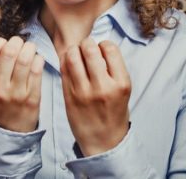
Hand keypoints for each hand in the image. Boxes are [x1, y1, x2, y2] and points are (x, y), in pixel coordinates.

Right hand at [0, 36, 44, 131]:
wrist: (8, 130)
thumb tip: (5, 40)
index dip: (1, 41)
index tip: (6, 44)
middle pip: (10, 51)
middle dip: (18, 42)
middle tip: (21, 44)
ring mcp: (15, 93)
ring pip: (25, 58)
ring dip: (30, 48)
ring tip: (31, 50)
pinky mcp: (31, 98)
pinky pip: (37, 69)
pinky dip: (39, 59)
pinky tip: (37, 60)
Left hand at [60, 37, 130, 155]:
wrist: (104, 141)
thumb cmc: (114, 112)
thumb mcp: (123, 89)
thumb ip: (113, 68)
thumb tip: (98, 45)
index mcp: (121, 83)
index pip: (110, 48)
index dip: (103, 44)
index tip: (101, 49)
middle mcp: (103, 86)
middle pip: (89, 48)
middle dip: (86, 43)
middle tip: (85, 48)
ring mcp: (84, 92)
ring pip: (72, 56)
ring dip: (73, 50)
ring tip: (76, 54)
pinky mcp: (69, 97)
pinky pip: (63, 69)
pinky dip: (65, 61)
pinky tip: (69, 64)